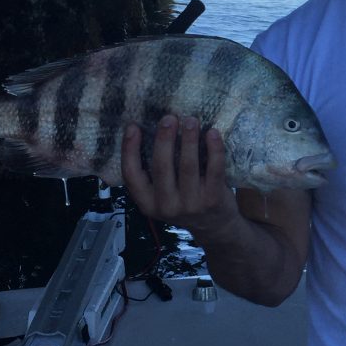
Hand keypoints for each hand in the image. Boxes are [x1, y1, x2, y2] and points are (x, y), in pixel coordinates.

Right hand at [121, 115, 236, 236]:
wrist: (215, 228)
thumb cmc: (186, 202)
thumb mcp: (162, 196)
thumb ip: (155, 174)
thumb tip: (154, 131)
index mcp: (147, 203)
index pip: (131, 175)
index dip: (129, 150)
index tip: (133, 127)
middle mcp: (166, 206)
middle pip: (161, 166)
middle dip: (164, 139)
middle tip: (169, 118)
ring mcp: (191, 204)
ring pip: (187, 165)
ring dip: (189, 139)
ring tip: (191, 120)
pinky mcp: (213, 199)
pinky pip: (214, 169)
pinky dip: (214, 149)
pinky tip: (212, 133)